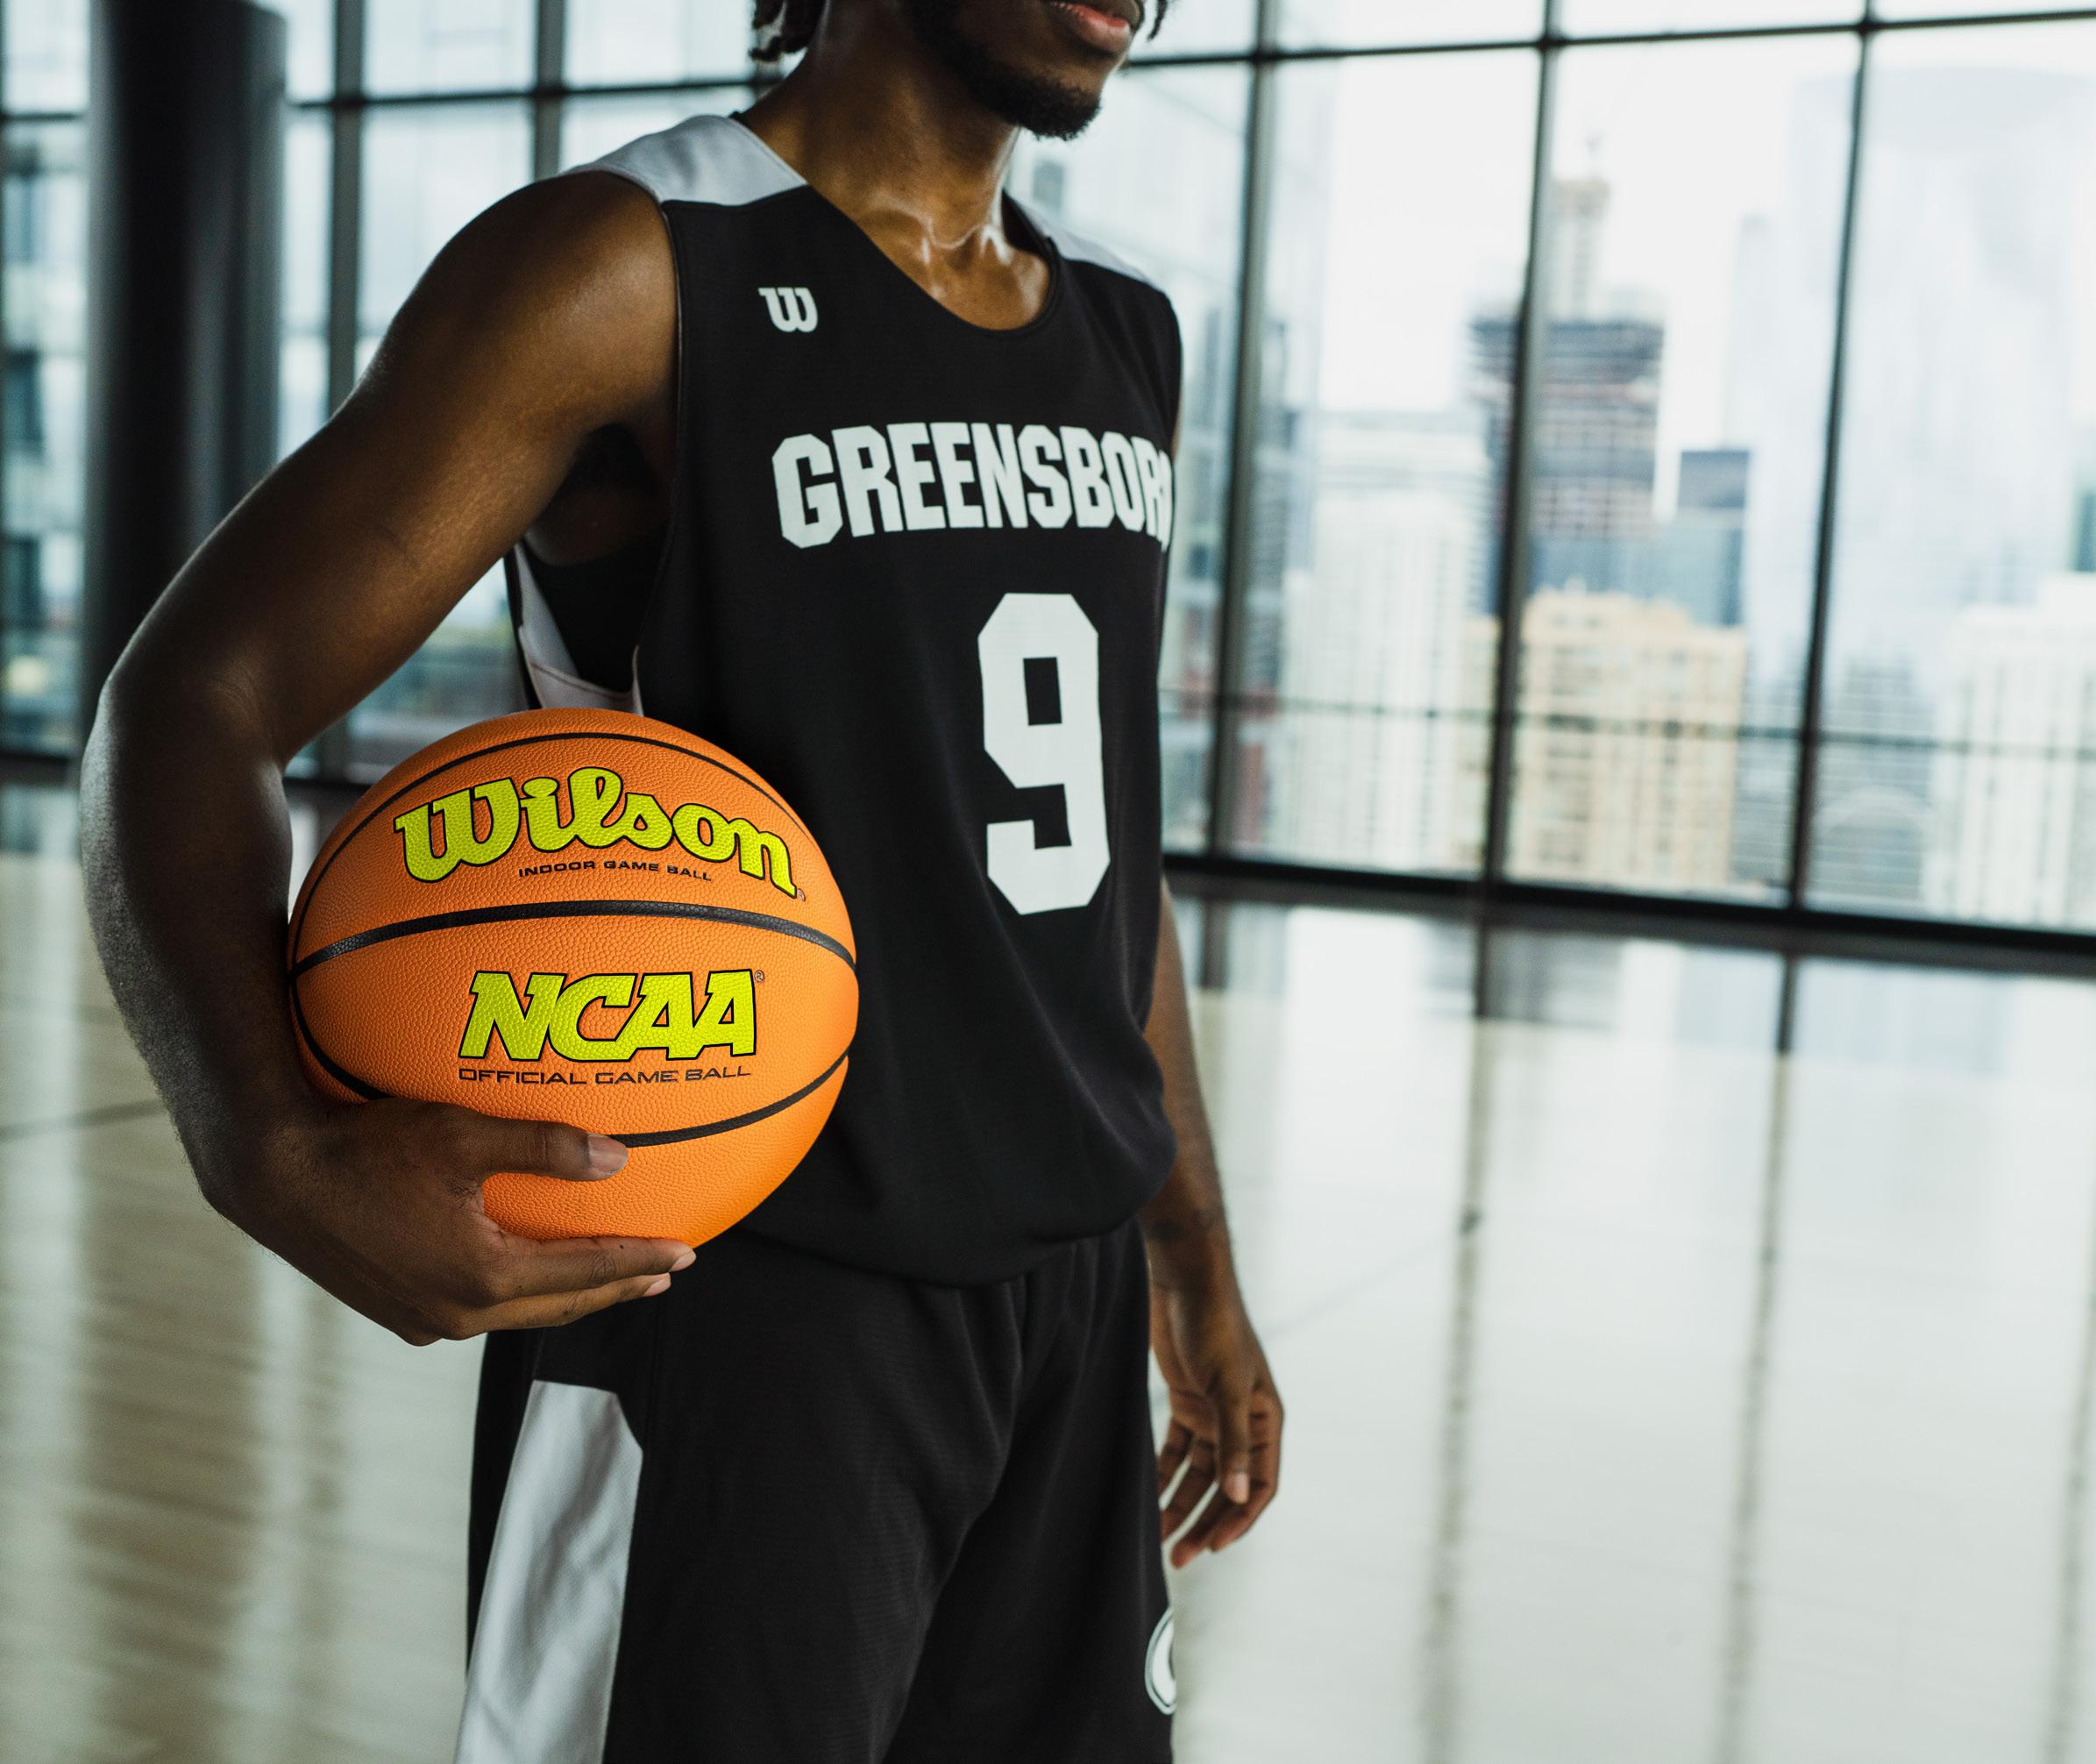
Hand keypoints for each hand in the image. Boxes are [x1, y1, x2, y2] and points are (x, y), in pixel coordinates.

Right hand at [221, 1097, 691, 1344]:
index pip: (587, 1273)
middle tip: (662, 1273)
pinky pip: (476, 1308)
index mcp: (484, 1277)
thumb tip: (619, 1158)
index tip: (688, 1252)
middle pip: (560, 1306)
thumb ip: (546, 1148)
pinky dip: (515, 1292)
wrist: (274, 1176)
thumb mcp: (464, 1134)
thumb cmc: (369, 1146)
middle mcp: (458, 1313)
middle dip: (616, 1287)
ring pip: (517, 1311)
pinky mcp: (397, 1312)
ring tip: (606, 1277)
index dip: (641, 1260)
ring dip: (566, 1295)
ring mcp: (424, 1320)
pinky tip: (520, 1272)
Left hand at [1150, 1261, 1282, 1566]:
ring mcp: (1214, 1415)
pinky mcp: (1187, 1404)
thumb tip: (1238, 1496)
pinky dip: (1163, 1473)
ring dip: (1180, 1503)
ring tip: (1156, 1536)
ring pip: (1199, 1474)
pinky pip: (1177, 1451)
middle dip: (1204, 1521)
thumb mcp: (1225, 1388)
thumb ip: (1233, 1444)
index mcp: (1266, 1421)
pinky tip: (1145, 1494)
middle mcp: (1243, 1424)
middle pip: (1226, 1487)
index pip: (1261, 1485)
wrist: (1185, 1283)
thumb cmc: (1215, 1328)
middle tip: (1178, 1557)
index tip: (1212, 1546)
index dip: (1239, 1519)